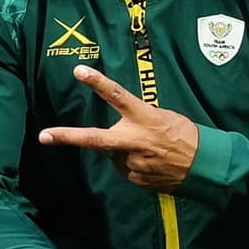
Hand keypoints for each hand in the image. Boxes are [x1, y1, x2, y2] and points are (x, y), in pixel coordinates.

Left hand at [38, 64, 203, 189]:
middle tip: (44, 136)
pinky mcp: (135, 178)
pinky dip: (131, 164)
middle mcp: (135, 140)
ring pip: (112, 154)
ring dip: (121, 150)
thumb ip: (136, 120)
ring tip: (147, 150)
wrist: (205, 167)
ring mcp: (133, 162)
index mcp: (145, 118)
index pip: (117, 96)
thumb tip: (117, 129)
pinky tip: (150, 162)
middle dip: (66, 137)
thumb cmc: (185, 135)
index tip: (78, 70)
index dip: (97, 82)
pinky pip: (124, 168)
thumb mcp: (163, 117)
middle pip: (94, 139)